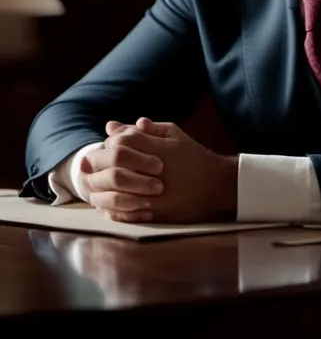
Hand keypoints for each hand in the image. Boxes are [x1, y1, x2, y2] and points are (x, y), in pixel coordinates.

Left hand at [83, 118, 237, 223]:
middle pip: (112, 164)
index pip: (121, 141)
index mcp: (157, 149)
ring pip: (112, 190)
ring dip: (97, 188)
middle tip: (87, 166)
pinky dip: (110, 208)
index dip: (108, 143)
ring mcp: (152, 193)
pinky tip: (105, 205)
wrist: (215, 184)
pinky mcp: (154, 212)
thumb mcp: (175, 135)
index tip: (101, 147)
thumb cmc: (194, 157)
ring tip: (92, 186)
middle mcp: (152, 170)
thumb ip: (148, 129)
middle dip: (95, 164)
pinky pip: (122, 212)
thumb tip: (116, 125)